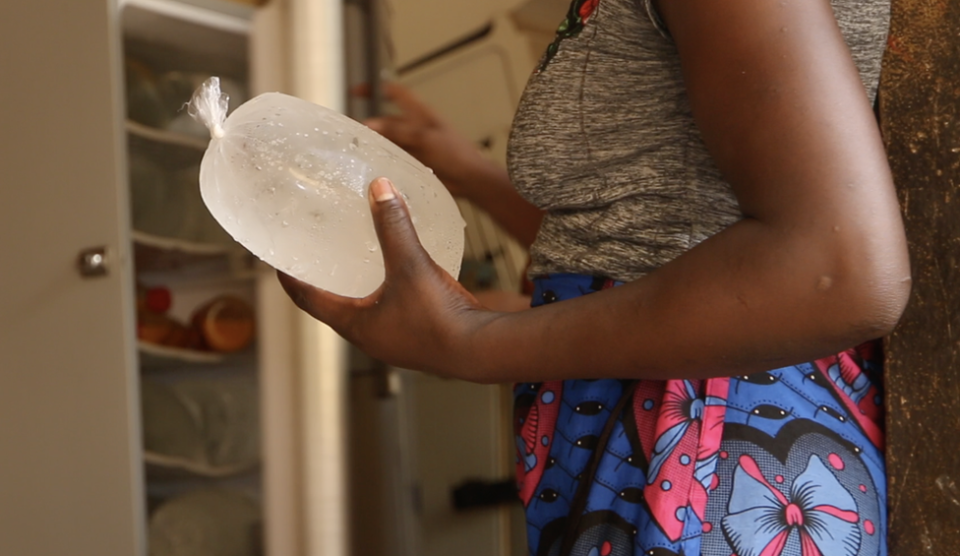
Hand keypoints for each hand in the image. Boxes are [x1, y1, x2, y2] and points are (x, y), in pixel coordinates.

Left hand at [278, 177, 499, 377]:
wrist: (482, 350)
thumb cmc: (440, 318)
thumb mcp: (411, 265)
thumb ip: (394, 226)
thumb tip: (379, 188)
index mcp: (354, 324)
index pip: (306, 299)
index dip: (289, 277)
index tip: (277, 258)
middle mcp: (369, 337)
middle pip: (332, 306)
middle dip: (323, 280)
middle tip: (317, 253)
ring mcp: (393, 341)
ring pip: (364, 310)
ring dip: (355, 288)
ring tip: (356, 259)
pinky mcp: (416, 338)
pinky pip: (391, 312)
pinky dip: (386, 293)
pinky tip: (401, 275)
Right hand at [355, 82, 489, 198]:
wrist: (470, 179)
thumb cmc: (454, 153)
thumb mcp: (424, 137)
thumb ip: (397, 130)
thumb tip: (369, 123)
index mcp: (419, 113)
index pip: (395, 92)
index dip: (376, 88)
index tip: (357, 90)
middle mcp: (414, 126)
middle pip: (387, 119)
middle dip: (369, 122)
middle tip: (349, 130)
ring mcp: (414, 144)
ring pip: (388, 139)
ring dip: (375, 143)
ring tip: (355, 149)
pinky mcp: (414, 161)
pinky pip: (394, 156)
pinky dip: (383, 158)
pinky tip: (372, 165)